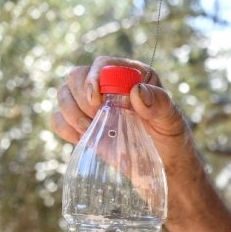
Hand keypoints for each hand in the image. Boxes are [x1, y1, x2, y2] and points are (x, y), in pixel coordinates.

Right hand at [51, 56, 195, 176]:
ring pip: (63, 94)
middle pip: (76, 75)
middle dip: (81, 98)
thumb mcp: (172, 121)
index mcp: (134, 76)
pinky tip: (83, 138)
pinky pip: (57, 118)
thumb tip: (136, 91)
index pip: (103, 64)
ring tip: (92, 130)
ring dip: (72, 113)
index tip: (97, 100)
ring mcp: (93, 105)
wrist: (164, 167)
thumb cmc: (171, 140)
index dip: (94, 77)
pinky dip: (64, 127)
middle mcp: (110, 85)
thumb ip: (160, 104)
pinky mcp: (82, 125)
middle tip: (99, 118)